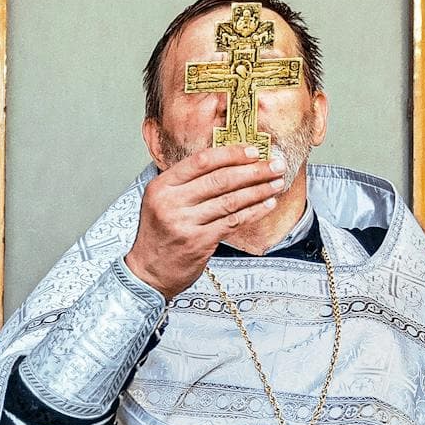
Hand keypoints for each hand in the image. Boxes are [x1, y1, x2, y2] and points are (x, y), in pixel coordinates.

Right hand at [124, 145, 286, 298]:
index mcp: (162, 186)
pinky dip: (253, 212)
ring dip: (258, 190)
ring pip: (230, 200)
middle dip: (253, 170)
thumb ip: (187, 184)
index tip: (254, 151)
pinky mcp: (199, 242)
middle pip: (220, 179)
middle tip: (275, 165)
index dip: (231, 154)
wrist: (148, 273)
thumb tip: (228, 163)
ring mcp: (185, 223)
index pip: (201, 161)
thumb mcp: (162, 202)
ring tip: (276, 183)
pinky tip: (267, 204)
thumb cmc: (160, 236)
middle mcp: (171, 202)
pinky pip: (233, 222)